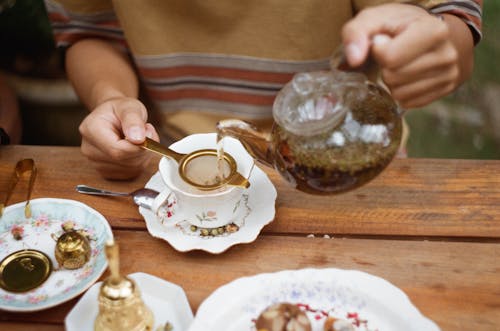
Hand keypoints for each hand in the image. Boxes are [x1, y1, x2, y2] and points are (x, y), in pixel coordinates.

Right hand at [79, 97, 158, 178]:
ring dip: (143, 154)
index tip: (148, 132)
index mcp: (90, 130)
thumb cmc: (120, 110)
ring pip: (131, 168)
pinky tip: (135, 148)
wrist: (113, 116)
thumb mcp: (129, 106)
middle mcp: (89, 150)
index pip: (117, 150)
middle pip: (125, 160)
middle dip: (143, 148)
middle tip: (146, 131)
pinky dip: (139, 161)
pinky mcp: (107, 172)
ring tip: (139, 138)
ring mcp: (96, 163)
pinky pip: (131, 172)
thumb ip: (133, 120)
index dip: (139, 145)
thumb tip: (138, 139)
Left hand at [342, 3, 468, 107]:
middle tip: (392, 54)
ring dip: (391, 82)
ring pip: (400, 94)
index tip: (383, 41)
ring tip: (400, 65)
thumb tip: (354, 60)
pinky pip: (408, 103)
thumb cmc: (398, 25)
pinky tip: (407, 76)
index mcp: (433, 31)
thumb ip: (356, 33)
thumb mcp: (374, 18)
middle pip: (393, 77)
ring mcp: (448, 75)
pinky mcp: (444, 90)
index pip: (390, 57)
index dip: (377, 51)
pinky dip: (401, 92)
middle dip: (384, 68)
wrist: (431, 33)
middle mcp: (446, 55)